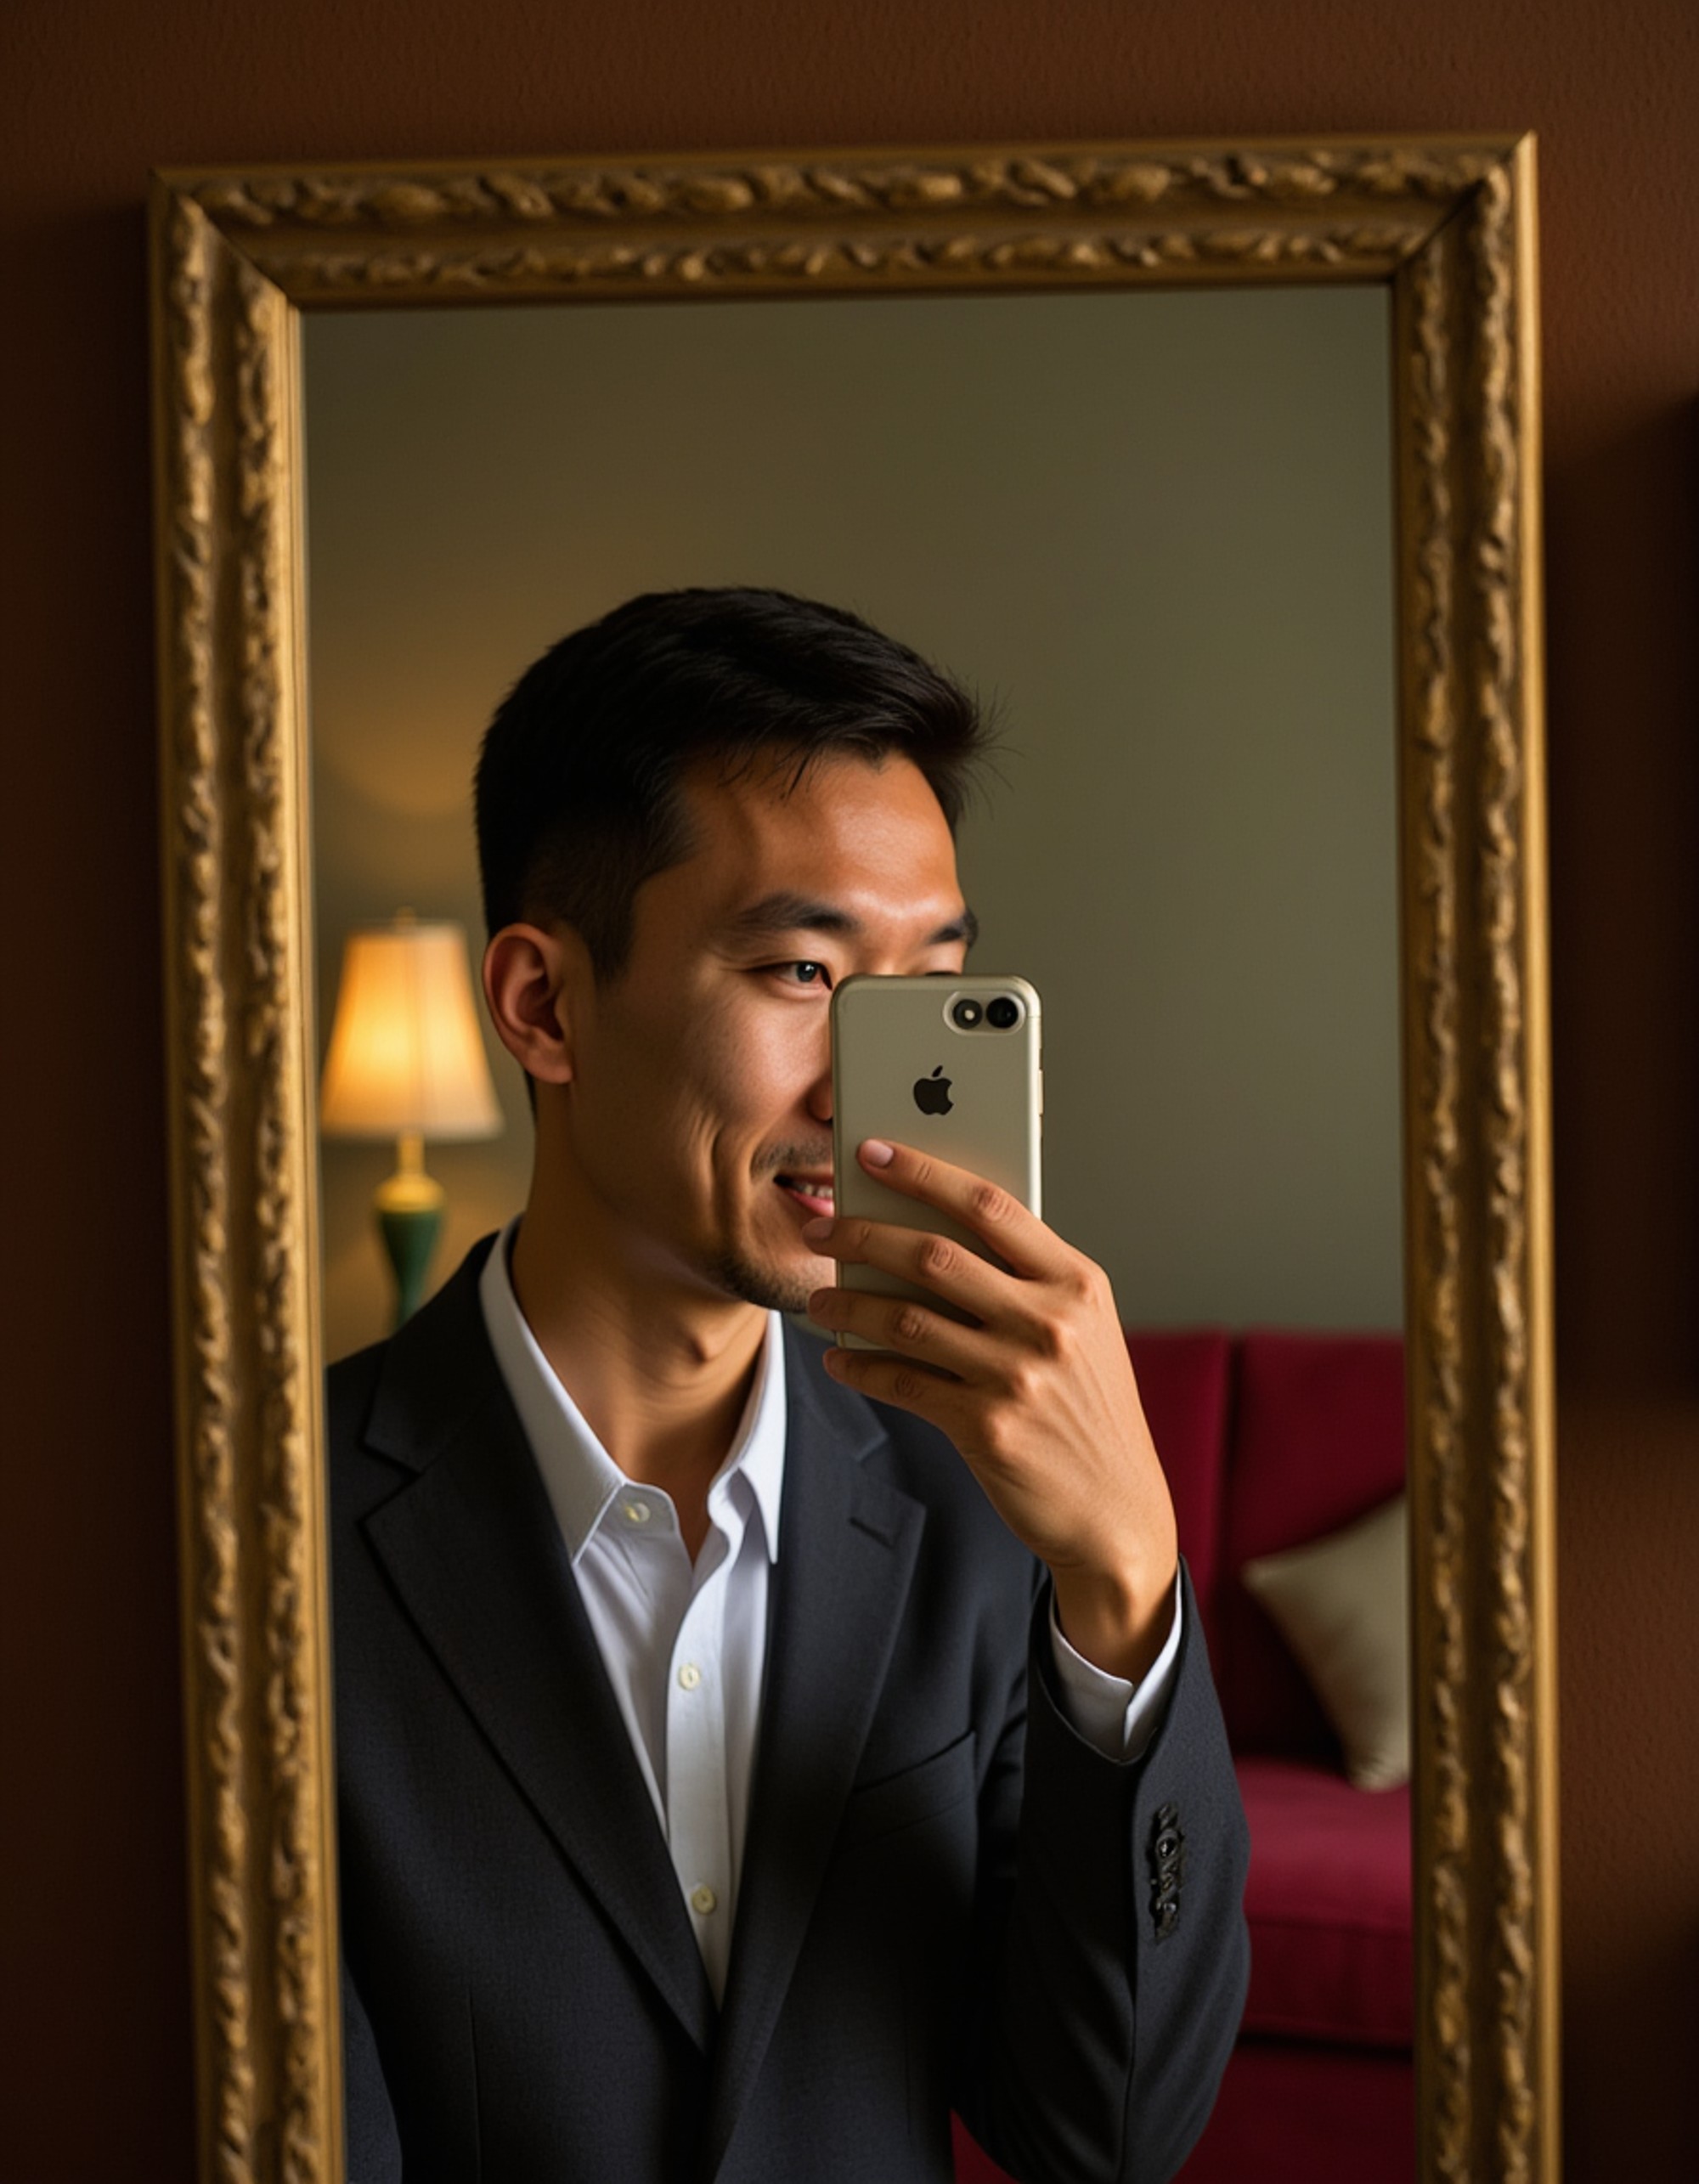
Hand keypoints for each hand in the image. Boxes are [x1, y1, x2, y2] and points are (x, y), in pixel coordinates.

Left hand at [804, 1138, 1177, 1682]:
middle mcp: (1051, 1322)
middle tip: (823, 1229)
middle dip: (865, 1234)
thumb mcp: (1083, 1330)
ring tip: (819, 1298)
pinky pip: (903, 1382)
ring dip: (851, 1303)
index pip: (990, 1205)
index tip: (873, 1151)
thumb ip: (1027, 1282)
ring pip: (908, 1318)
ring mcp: (1018, 1375)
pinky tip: (839, 1360)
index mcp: (1078, 1282)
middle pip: (936, 1255)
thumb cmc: (1088, 1409)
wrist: (1118, 1510)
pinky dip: (862, 1367)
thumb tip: (930, 1234)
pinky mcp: (986, 1427)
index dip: (924, 1172)